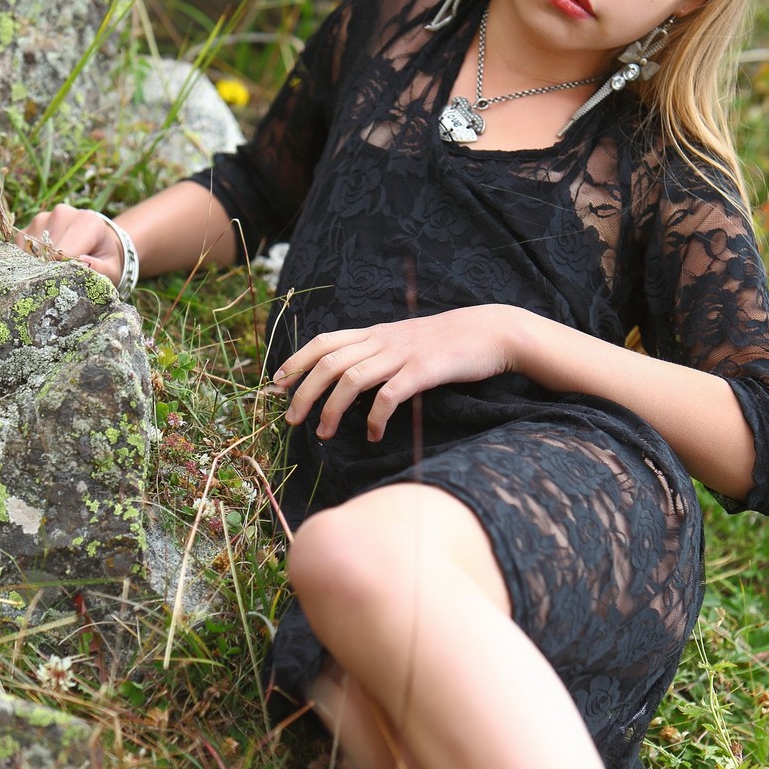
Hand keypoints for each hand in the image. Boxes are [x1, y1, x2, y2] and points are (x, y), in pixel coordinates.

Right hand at [16, 203, 123, 284]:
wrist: (95, 244)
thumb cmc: (104, 259)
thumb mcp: (112, 269)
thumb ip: (103, 268)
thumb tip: (84, 263)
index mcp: (88, 220)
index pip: (66, 249)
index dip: (65, 270)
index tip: (70, 280)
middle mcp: (62, 214)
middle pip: (47, 250)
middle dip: (52, 269)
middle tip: (62, 281)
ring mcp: (41, 218)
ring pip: (31, 250)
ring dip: (39, 266)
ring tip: (56, 271)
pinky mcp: (26, 228)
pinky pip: (20, 250)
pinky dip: (28, 262)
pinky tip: (43, 266)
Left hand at [270, 306, 518, 440]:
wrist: (491, 332)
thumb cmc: (449, 343)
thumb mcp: (407, 342)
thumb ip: (381, 354)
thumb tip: (353, 380)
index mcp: (376, 334)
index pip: (325, 342)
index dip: (297, 361)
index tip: (277, 383)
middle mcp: (383, 340)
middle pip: (329, 362)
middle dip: (303, 392)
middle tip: (291, 420)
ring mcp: (402, 354)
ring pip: (351, 379)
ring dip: (331, 409)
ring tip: (324, 435)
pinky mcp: (423, 371)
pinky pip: (389, 396)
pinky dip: (375, 418)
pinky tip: (373, 436)